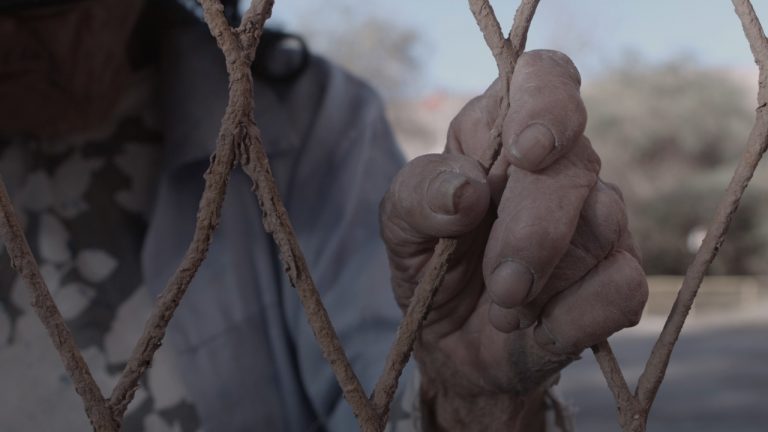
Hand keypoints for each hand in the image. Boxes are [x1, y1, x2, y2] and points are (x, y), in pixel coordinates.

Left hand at [380, 50, 647, 429]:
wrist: (454, 350)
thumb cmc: (431, 271)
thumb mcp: (401, 231)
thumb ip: (417, 196)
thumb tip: (467, 188)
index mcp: (500, 136)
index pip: (546, 79)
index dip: (547, 104)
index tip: (526, 153)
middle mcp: (559, 168)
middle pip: (576, 164)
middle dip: (534, 230)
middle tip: (500, 284)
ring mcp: (599, 222)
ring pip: (604, 224)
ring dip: (544, 281)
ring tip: (503, 307)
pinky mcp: (619, 279)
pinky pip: (622, 287)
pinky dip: (571, 319)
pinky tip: (538, 327)